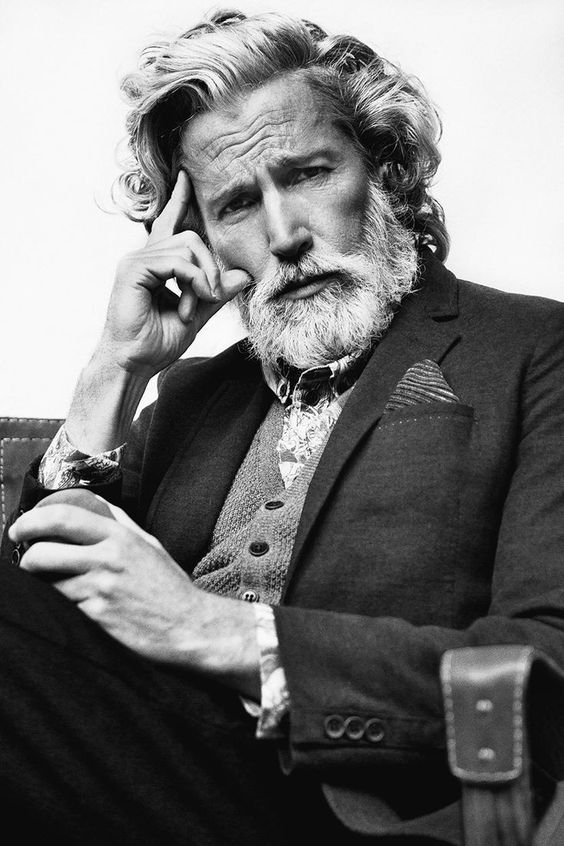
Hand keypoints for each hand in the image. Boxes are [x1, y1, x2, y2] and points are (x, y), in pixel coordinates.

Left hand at [8, 495, 259, 696]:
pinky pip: (63, 602)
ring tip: (44, 579)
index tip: (21, 526)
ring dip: (39, 578)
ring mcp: (102, 587)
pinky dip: (58, 599)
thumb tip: (95, 504)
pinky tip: (67, 600)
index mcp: (121, 535)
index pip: (65, 515)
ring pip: (49, 577)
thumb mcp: (148, 545)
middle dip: (24, 548)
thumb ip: (121, 524)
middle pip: (46, 546)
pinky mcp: (97, 614)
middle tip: (20, 551)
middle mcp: (109, 557)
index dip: (34, 519)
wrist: (189, 626)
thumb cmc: (168, 586)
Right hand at [100, 170, 250, 377]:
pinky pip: (176, 261)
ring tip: (196, 307)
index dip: (178, 200)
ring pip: (187, 247)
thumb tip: (244, 276)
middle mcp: (144, 256)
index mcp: (156, 263)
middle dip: (212, 266)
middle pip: (192, 237)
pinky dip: (192, 282)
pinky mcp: (133, 270)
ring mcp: (136, 261)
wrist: (134, 362)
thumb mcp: (196, 314)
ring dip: (203, 279)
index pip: (170, 223)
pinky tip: (190, 304)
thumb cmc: (156, 342)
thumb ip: (217, 293)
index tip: (186, 177)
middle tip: (214, 296)